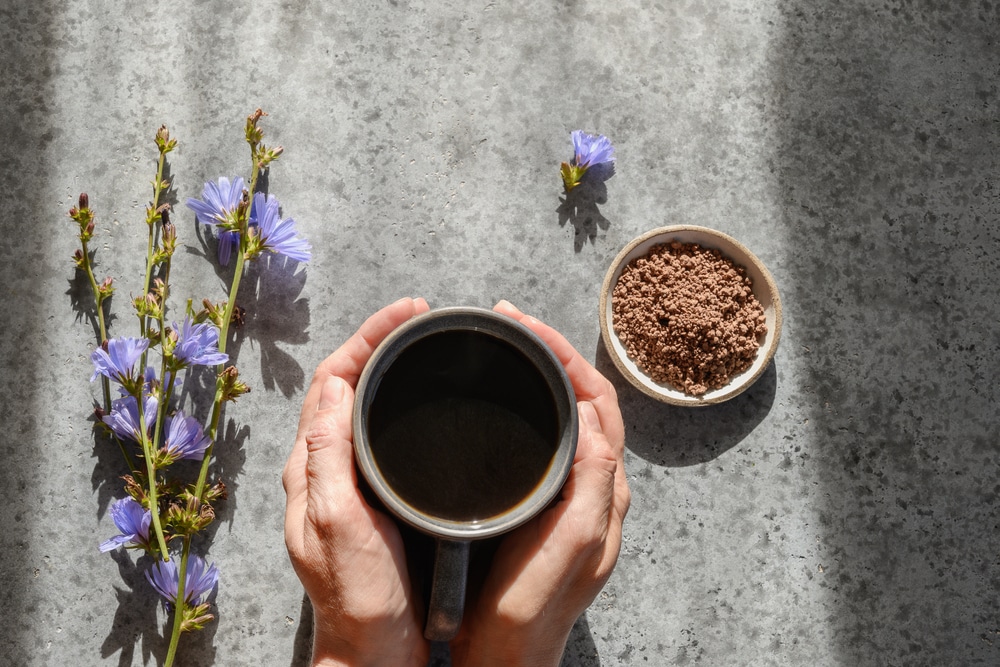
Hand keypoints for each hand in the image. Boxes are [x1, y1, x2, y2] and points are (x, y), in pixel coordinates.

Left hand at [282, 297, 430, 666]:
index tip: (406, 314)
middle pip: (345, 383)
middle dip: (378, 341)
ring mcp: (348, 480)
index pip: (331, 380)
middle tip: (420, 317)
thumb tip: (336, 385)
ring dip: (388, 366)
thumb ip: (329, 454)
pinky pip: (379, 432)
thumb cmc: (358, 594)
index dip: (366, 338)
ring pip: (362, 404)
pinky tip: (424, 400)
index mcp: (311, 466)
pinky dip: (399, 401)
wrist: (375, 647)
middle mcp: (324, 467)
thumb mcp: (337, 520)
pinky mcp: (373, 495)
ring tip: (423, 343)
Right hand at [450, 300, 630, 666]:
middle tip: (512, 322)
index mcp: (605, 489)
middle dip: (553, 353)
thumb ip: (592, 483)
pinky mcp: (548, 502)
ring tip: (511, 346)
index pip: (597, 400)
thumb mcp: (571, 542)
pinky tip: (508, 398)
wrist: (507, 651)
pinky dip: (535, 404)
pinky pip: (551, 437)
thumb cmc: (532, 606)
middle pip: (586, 398)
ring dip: (546, 374)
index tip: (524, 325)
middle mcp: (596, 485)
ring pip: (570, 414)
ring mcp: (572, 492)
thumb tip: (594, 421)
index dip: (565, 356)